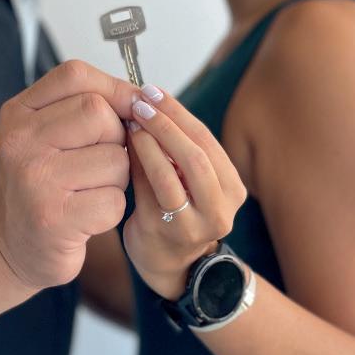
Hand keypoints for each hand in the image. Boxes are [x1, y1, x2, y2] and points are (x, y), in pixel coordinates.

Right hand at [0, 61, 140, 289]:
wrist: (6, 246)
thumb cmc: (37, 187)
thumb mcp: (42, 137)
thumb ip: (80, 109)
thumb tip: (141, 98)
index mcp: (17, 114)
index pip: (75, 77)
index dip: (113, 88)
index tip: (130, 107)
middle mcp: (20, 142)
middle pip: (99, 114)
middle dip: (116, 138)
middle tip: (99, 162)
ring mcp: (35, 180)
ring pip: (115, 159)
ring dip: (117, 179)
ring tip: (89, 191)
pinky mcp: (54, 218)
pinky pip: (113, 199)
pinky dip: (111, 211)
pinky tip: (87, 217)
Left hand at [123, 85, 246, 298]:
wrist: (166, 264)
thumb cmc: (174, 210)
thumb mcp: (186, 178)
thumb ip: (175, 147)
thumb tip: (146, 99)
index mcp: (231, 188)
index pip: (206, 140)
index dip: (178, 112)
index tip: (153, 91)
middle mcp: (220, 208)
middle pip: (196, 155)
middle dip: (166, 124)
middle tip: (139, 103)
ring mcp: (194, 224)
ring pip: (174, 175)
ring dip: (150, 143)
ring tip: (131, 123)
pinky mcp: (165, 233)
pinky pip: (150, 192)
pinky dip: (138, 165)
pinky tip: (124, 149)